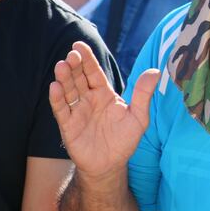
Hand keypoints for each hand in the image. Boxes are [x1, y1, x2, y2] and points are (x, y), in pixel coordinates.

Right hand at [49, 41, 160, 177]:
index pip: (94, 73)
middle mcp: (89, 99)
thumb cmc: (125, 140)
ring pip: (68, 91)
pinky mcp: (68, 126)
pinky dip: (56, 99)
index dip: (87, 59)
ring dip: (64, 78)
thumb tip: (155, 71)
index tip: (79, 45)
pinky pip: (61, 110)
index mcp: (105, 94)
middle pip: (79, 78)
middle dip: (75, 66)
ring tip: (61, 66)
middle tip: (71, 54)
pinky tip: (54, 87)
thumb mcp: (139, 117)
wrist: (111, 165)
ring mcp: (77, 111)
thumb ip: (143, 94)